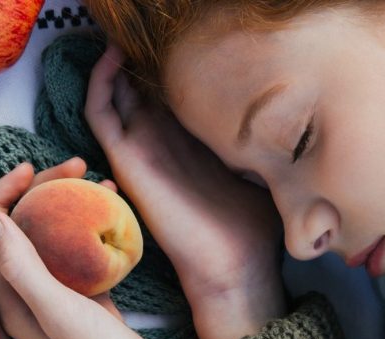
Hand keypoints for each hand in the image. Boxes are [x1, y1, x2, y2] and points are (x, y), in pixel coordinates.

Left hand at [0, 159, 189, 338]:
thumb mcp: (56, 310)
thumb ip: (21, 266)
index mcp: (8, 300)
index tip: (30, 171)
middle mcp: (25, 296)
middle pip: (17, 229)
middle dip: (38, 191)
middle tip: (74, 165)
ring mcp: (56, 294)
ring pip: (49, 235)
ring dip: (65, 202)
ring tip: (95, 177)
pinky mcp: (84, 293)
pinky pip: (78, 247)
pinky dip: (90, 222)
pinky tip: (113, 205)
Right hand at [85, 45, 286, 338]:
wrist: (234, 265)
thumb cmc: (251, 225)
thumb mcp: (262, 169)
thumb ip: (258, 140)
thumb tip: (285, 110)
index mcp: (188, 141)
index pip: (167, 94)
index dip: (164, 66)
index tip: (175, 38)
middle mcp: (159, 142)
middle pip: (135, 88)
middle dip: (135, 56)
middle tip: (136, 26)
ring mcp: (140, 150)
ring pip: (112, 96)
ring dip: (112, 62)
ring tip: (119, 32)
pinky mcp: (127, 160)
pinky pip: (100, 114)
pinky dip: (99, 83)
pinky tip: (111, 54)